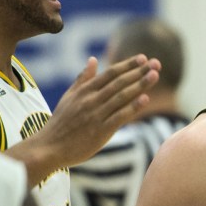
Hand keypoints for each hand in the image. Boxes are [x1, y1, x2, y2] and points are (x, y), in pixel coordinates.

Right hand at [42, 54, 160, 167]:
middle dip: (139, 72)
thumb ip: (82, 79)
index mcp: (84, 91)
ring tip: (155, 75)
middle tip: (156, 63)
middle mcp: (90, 100)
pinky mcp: (100, 131)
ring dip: (139, 85)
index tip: (143, 58)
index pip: (110, 73)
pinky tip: (145, 99)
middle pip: (119, 82)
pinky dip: (132, 107)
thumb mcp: (69, 97)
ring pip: (121, 96)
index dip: (127, 65)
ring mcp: (95, 115)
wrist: (49, 148)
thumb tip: (93, 59)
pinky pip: (119, 116)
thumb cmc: (61, 123)